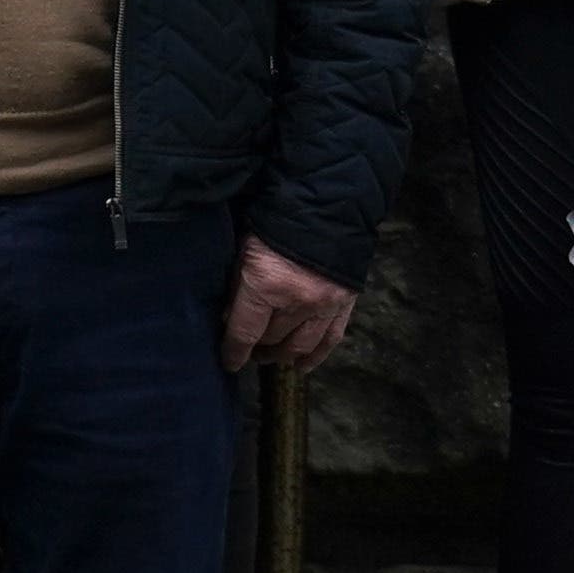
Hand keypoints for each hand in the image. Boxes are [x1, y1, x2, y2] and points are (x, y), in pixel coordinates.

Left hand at [226, 236, 357, 375]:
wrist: (324, 205)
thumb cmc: (273, 222)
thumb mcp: (244, 251)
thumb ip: (238, 287)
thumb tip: (230, 318)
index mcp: (267, 286)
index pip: (245, 332)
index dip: (234, 351)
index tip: (228, 362)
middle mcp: (298, 302)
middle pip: (273, 339)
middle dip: (258, 347)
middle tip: (249, 349)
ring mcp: (324, 305)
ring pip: (300, 345)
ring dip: (284, 355)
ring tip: (270, 357)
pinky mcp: (345, 304)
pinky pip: (330, 339)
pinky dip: (316, 356)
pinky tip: (302, 366)